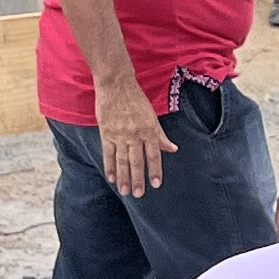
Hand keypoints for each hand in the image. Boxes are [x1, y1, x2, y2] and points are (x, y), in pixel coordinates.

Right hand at [97, 74, 173, 196]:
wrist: (116, 84)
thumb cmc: (136, 99)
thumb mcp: (152, 116)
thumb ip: (160, 135)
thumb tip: (172, 149)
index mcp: (148, 129)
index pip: (153, 154)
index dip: (155, 170)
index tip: (156, 184)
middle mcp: (134, 134)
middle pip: (137, 161)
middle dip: (138, 179)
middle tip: (139, 194)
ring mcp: (119, 135)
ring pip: (122, 160)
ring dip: (123, 177)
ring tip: (124, 191)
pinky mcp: (106, 133)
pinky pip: (108, 153)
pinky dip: (109, 166)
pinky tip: (111, 177)